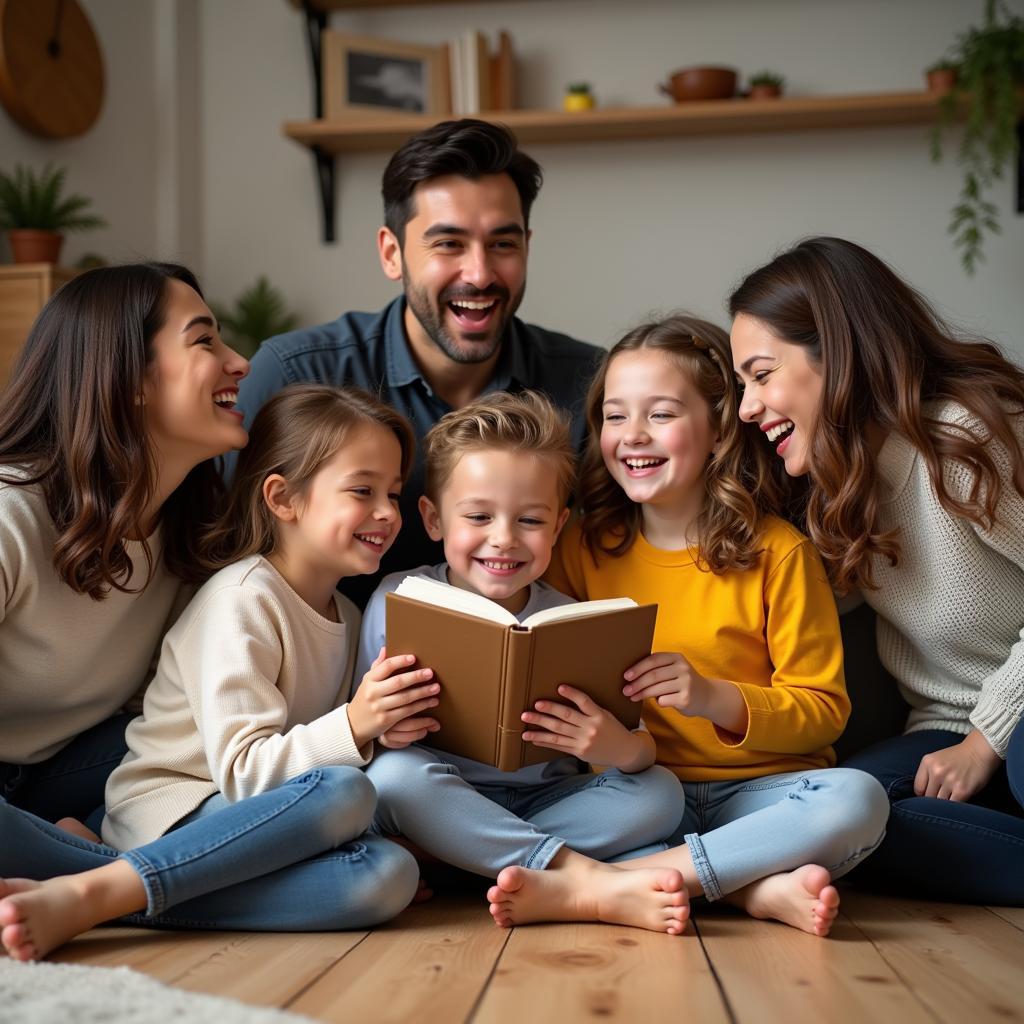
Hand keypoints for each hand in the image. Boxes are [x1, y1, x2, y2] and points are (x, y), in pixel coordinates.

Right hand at [347, 648, 439, 748]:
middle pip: (398, 682)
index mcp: (369, 679)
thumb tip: (386, 648)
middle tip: (430, 673)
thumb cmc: (365, 698)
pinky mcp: (386, 720)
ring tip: (436, 687)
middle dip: (416, 677)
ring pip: (405, 698)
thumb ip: (378, 665)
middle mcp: (373, 692)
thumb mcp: (368, 681)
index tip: (414, 657)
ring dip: (422, 692)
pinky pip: (406, 711)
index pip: (386, 666)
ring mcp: (379, 707)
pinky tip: (431, 701)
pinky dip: (420, 706)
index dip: (400, 661)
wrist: (354, 724)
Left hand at [520, 684, 651, 770]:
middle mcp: (591, 728)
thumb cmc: (613, 729)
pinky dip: (545, 741)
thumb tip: (566, 699)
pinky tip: (533, 738)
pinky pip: (559, 746)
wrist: (625, 751)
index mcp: (599, 715)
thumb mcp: (605, 715)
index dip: (572, 694)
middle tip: (534, 705)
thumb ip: (589, 709)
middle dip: (548, 711)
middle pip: (566, 717)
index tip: (560, 687)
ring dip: (540, 728)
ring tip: (526, 721)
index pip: (584, 701)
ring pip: (558, 733)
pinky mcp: (579, 752)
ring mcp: (584, 741)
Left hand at [622, 651, 713, 716]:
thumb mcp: (673, 669)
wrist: (707, 696)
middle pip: (654, 675)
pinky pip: (664, 700)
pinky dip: (657, 701)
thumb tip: (630, 675)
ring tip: (632, 697)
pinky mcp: (686, 699)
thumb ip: (657, 668)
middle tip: (625, 690)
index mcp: (676, 657)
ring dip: (641, 694)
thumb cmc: (682, 681)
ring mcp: (686, 683)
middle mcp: (683, 668)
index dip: (638, 668)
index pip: (653, 660)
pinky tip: (655, 702)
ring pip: (657, 689)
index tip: (626, 676)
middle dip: (637, 683)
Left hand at [913, 729, 1001, 801]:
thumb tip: (922, 794)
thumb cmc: (958, 757)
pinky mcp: (962, 790)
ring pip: (940, 802)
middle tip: (941, 798)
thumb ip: (928, 773)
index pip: (918, 787)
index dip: (922, 794)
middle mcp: (936, 771)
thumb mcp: (936, 759)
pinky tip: (957, 800)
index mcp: (927, 762)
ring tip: (950, 798)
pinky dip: (954, 806)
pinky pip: (953, 804)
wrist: (979, 751)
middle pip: (928, 796)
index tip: (928, 796)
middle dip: (933, 799)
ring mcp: (949, 781)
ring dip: (944, 804)